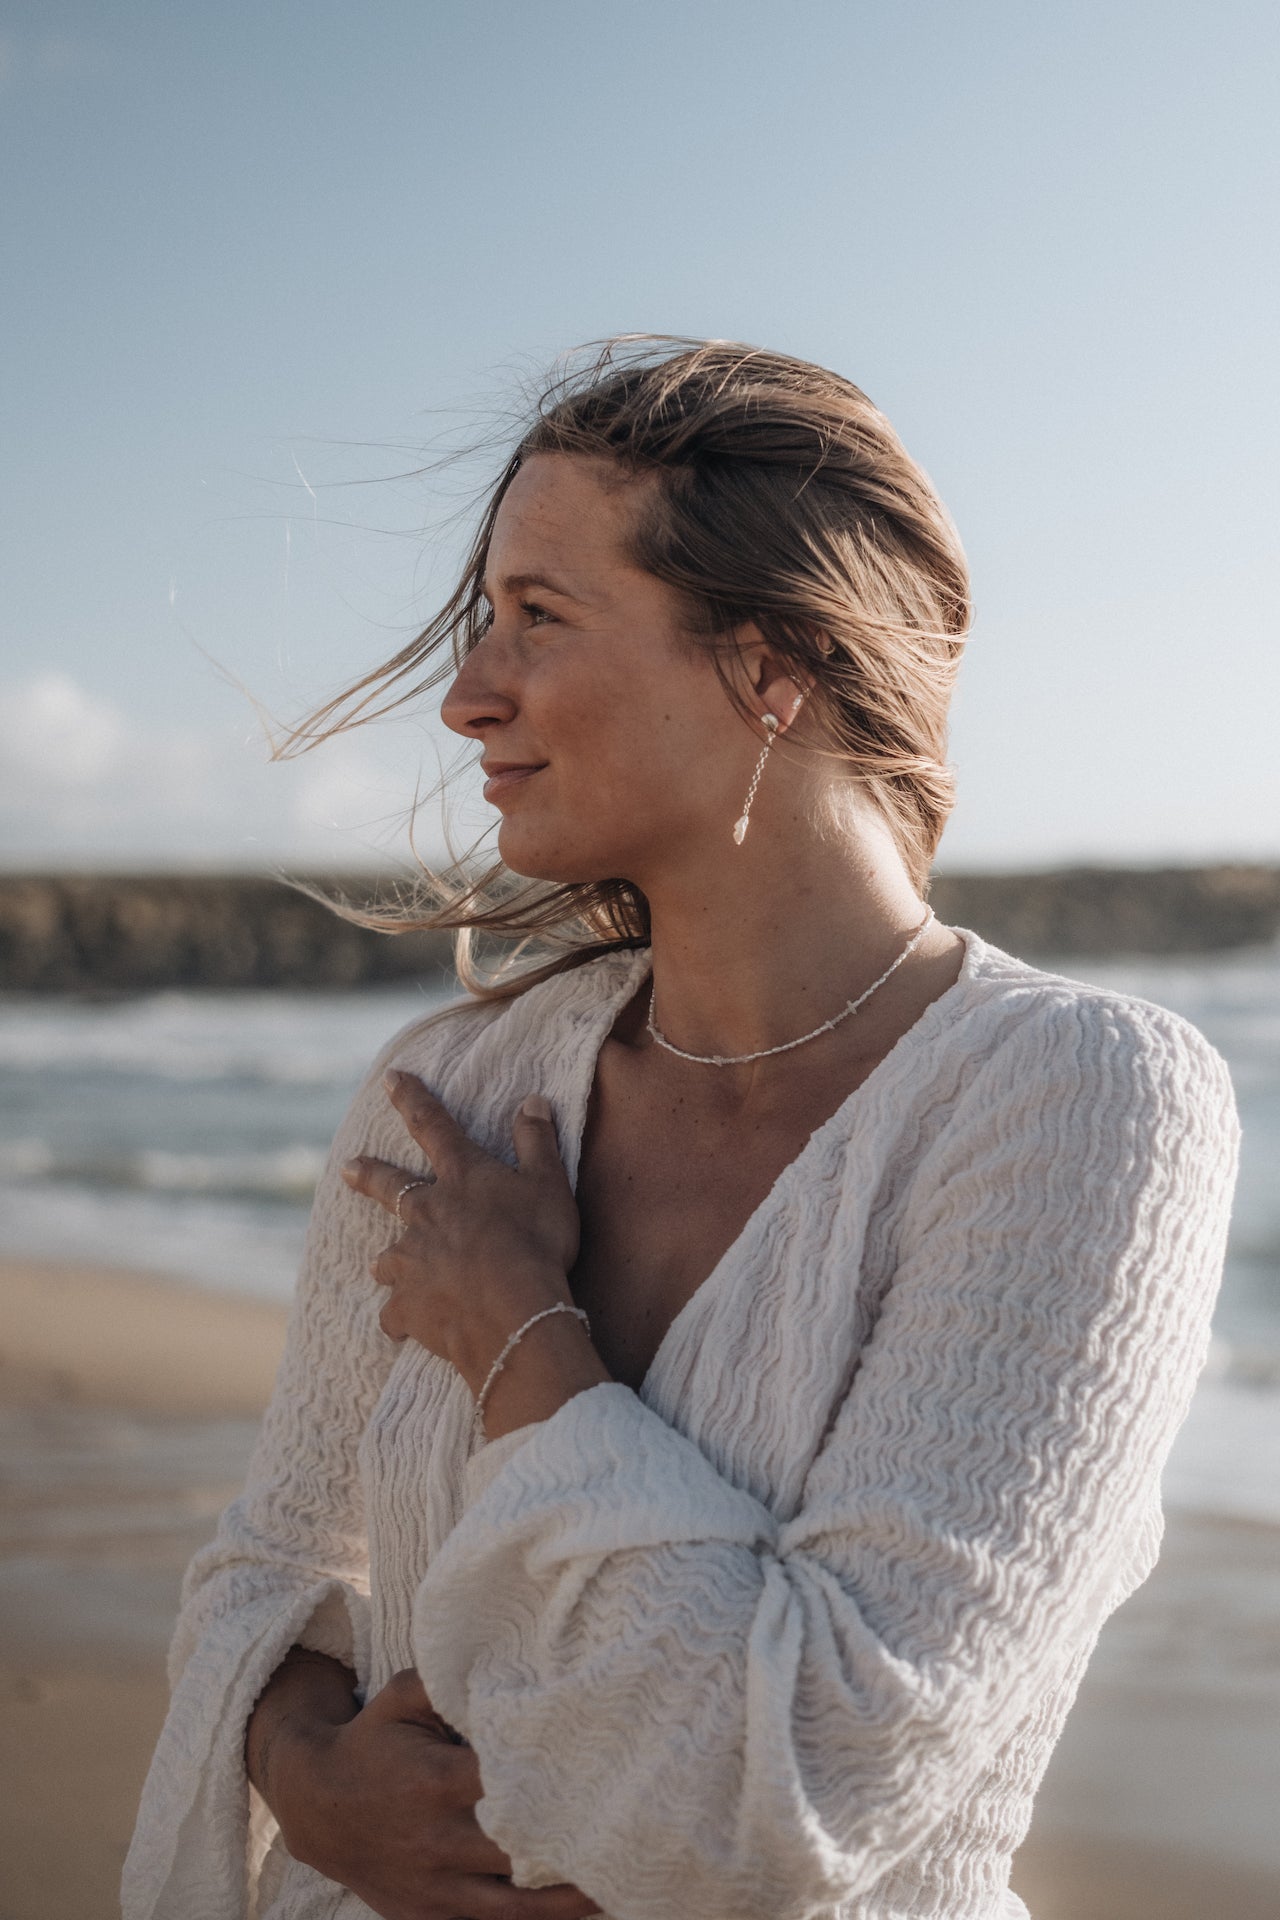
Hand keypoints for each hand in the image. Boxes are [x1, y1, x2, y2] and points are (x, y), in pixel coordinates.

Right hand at [279, 1667, 600, 1919]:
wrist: (315, 1805)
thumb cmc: (374, 1739)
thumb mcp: (404, 1696)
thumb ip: (453, 1678)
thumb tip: (513, 1657)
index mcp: (437, 1782)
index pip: (513, 1783)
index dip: (560, 1779)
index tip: (609, 1769)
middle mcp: (439, 1840)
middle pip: (524, 1849)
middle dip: (575, 1841)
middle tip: (636, 1828)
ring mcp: (435, 1888)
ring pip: (517, 1906)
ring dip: (571, 1900)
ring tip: (624, 1884)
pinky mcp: (430, 1917)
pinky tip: (579, 1910)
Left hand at [341, 1075, 581, 1384]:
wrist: (513, 1311)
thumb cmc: (536, 1243)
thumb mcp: (549, 1184)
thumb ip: (537, 1142)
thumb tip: (533, 1100)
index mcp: (460, 1178)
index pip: (433, 1127)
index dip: (412, 1099)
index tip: (391, 1079)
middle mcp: (426, 1214)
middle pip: (388, 1188)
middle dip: (368, 1175)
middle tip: (347, 1169)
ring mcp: (412, 1262)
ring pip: (389, 1258)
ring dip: (391, 1262)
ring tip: (389, 1269)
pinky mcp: (408, 1306)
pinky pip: (396, 1315)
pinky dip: (401, 1319)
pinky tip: (405, 1328)